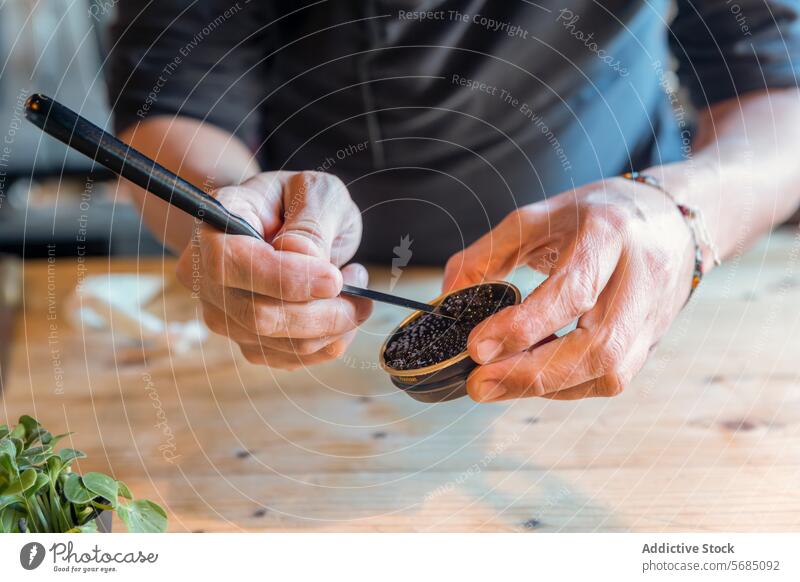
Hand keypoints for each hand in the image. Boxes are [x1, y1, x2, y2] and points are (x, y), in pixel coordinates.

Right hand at [176, 171, 371, 368]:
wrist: (285, 224)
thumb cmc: (297, 202)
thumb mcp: (314, 191)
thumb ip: (311, 221)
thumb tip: (305, 256)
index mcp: (214, 227)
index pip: (232, 264)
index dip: (285, 278)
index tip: (334, 278)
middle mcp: (207, 278)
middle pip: (260, 316)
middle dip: (324, 310)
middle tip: (358, 279)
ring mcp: (225, 316)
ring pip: (284, 344)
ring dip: (335, 323)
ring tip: (354, 284)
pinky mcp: (249, 344)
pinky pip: (296, 359)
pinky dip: (331, 340)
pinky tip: (341, 308)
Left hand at [443, 177, 697, 400]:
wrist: (672, 221)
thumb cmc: (595, 216)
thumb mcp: (539, 217)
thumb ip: (488, 254)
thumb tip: (448, 297)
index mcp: (609, 234)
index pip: (573, 290)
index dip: (524, 326)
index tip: (477, 347)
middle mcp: (641, 278)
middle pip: (599, 346)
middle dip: (533, 374)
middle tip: (479, 384)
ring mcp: (653, 316)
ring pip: (610, 371)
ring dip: (547, 387)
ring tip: (496, 385)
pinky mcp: (652, 342)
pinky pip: (611, 379)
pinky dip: (566, 387)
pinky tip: (531, 380)